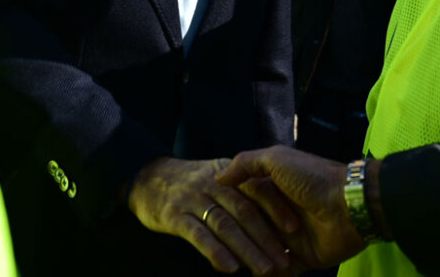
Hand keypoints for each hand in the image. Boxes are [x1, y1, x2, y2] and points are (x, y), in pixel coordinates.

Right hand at [127, 156, 298, 274]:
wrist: (144, 175)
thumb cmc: (187, 181)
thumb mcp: (215, 174)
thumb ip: (240, 185)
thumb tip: (271, 209)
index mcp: (227, 173)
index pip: (257, 189)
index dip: (277, 208)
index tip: (295, 228)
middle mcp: (212, 183)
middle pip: (245, 211)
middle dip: (266, 238)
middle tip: (283, 261)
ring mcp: (193, 199)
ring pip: (225, 225)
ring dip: (247, 249)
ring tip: (264, 270)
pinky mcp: (174, 215)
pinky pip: (198, 235)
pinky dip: (215, 251)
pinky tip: (230, 268)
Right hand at [217, 146, 365, 269]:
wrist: (348, 205)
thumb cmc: (311, 178)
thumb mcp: (275, 159)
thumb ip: (245, 164)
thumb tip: (218, 178)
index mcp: (274, 189)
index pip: (245, 203)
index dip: (230, 212)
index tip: (210, 220)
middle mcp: (281, 213)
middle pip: (253, 231)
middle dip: (239, 242)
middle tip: (221, 251)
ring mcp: (293, 237)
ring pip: (265, 252)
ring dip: (252, 260)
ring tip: (233, 268)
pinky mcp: (305, 258)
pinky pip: (284, 271)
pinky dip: (271, 276)